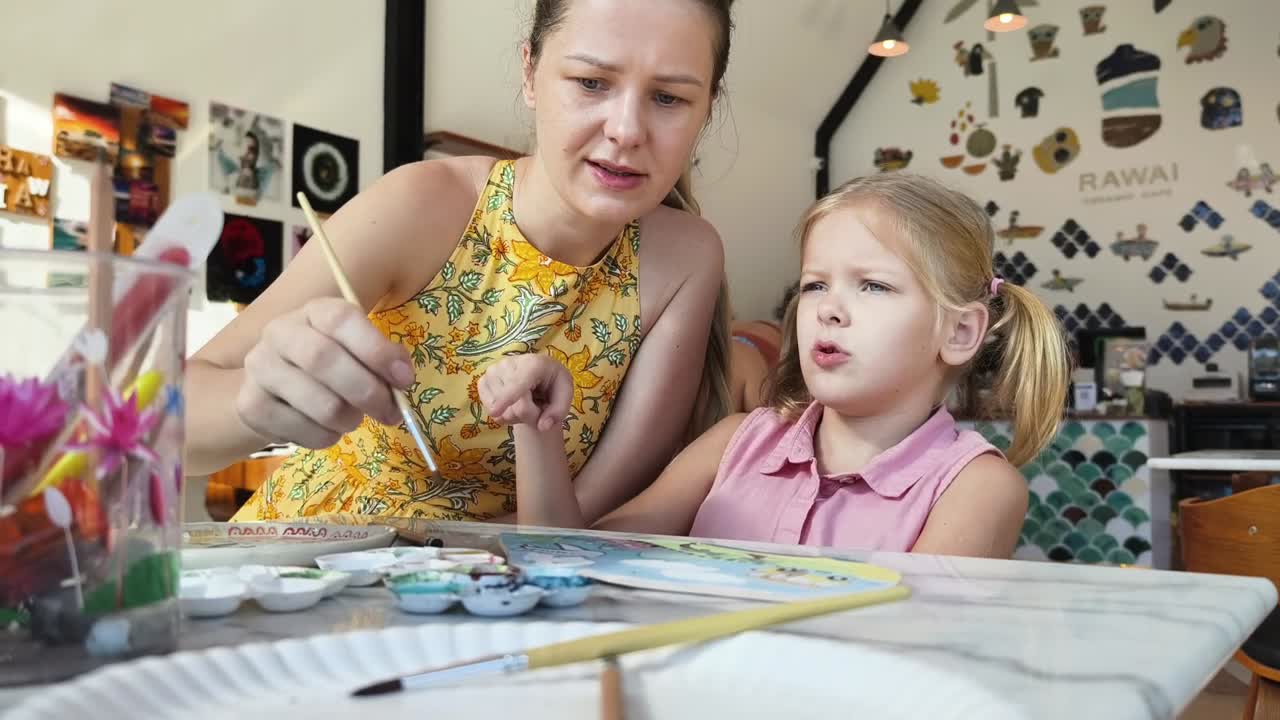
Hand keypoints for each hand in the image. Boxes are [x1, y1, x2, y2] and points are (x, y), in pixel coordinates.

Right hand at [235, 297, 413, 447]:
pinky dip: (325, 437)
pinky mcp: (250, 404)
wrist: (273, 388)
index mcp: (314, 312)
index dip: (377, 350)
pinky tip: (328, 429)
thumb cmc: (329, 366)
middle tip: (390, 413)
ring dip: (349, 419)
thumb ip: (380, 359)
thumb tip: (401, 379)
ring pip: (317, 402)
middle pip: (323, 359)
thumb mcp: (356, 350)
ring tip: (354, 419)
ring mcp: (260, 367)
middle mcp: (280, 332)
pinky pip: (300, 429)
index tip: (405, 379)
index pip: (342, 319)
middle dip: (367, 392)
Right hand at [478, 353, 571, 431]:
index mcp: (535, 363)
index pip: (518, 382)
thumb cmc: (553, 386)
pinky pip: (486, 405)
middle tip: (536, 406)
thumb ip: (557, 413)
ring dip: (511, 413)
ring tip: (523, 403)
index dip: (507, 397)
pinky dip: (498, 412)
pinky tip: (509, 404)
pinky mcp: (483, 379)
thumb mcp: (565, 398)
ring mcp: (493, 370)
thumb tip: (542, 426)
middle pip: (510, 400)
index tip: (495, 413)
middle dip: (524, 413)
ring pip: (496, 405)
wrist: (538, 378)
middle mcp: (509, 362)